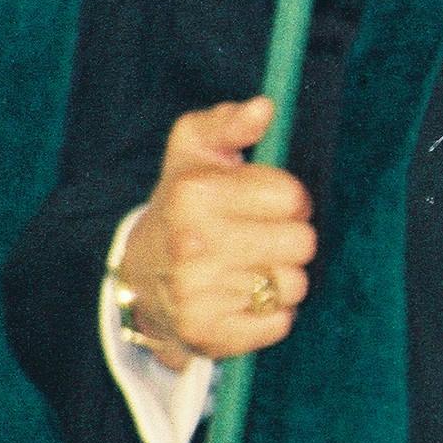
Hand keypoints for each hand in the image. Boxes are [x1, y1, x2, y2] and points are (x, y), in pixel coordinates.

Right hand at [116, 99, 316, 362]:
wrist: (140, 276)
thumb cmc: (184, 204)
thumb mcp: (196, 151)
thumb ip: (229, 122)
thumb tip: (265, 107)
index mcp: (193, 195)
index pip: (293, 197)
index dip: (288, 199)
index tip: (263, 204)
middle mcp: (191, 245)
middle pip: (302, 243)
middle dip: (288, 238)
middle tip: (257, 238)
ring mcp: (197, 294)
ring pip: (294, 284)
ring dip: (281, 277)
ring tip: (247, 269)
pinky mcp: (208, 335)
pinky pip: (281, 324)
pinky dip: (271, 314)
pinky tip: (242, 299)